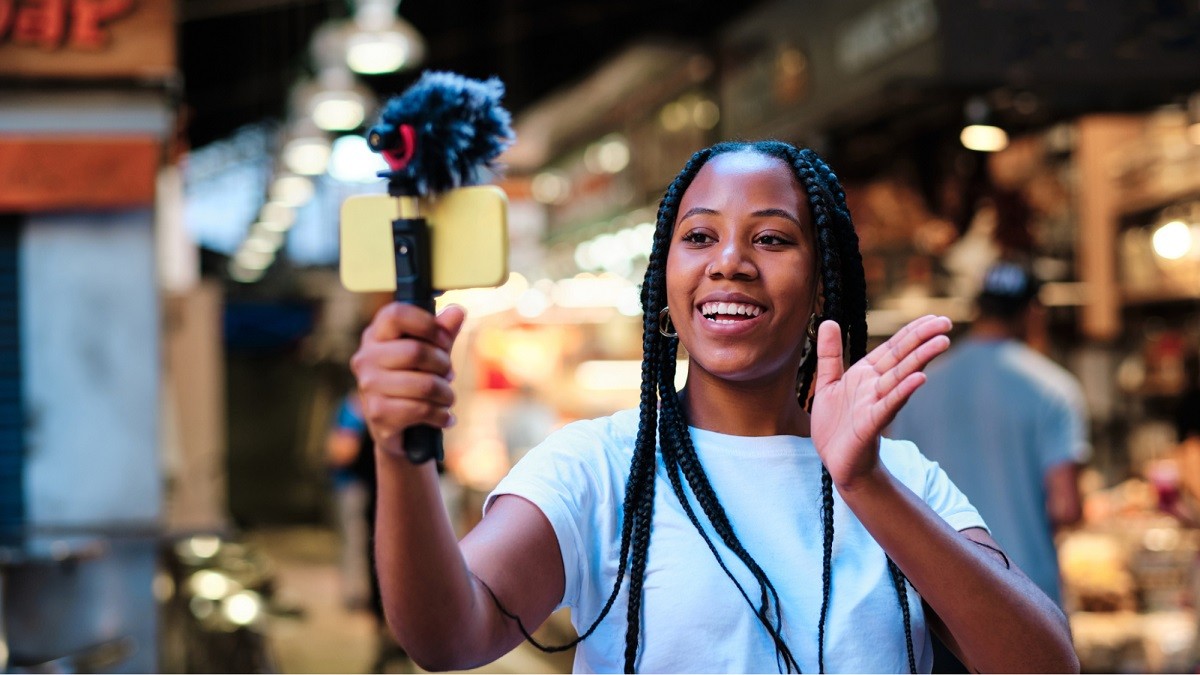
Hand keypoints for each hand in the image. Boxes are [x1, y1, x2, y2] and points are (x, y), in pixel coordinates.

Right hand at [350, 303, 466, 456]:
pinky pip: (421, 409)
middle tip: (449, 375)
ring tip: (448, 399)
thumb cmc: (414, 382)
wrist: (400, 431)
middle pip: (416, 351)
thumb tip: (457, 311)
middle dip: (443, 366)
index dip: (428, 325)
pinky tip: (444, 418)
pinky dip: (441, 415)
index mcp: (376, 335)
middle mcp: (365, 357)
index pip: (397, 314)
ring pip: (424, 384)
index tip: (444, 341)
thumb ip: (443, 332)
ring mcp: (368, 386)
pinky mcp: (378, 413)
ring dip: (446, 394)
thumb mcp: (431, 353)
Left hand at [810, 315, 950, 491]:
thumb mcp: (827, 383)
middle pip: (902, 358)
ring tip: (942, 342)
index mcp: (867, 374)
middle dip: (922, 339)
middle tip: (947, 322)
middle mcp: (876, 386)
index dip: (911, 332)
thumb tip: (828, 322)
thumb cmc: (835, 425)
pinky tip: (919, 379)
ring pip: (900, 377)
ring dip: (920, 359)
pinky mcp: (871, 423)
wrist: (836, 462)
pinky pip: (889, 405)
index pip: (893, 348)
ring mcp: (876, 404)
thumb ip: (830, 354)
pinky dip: (903, 391)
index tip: (934, 317)